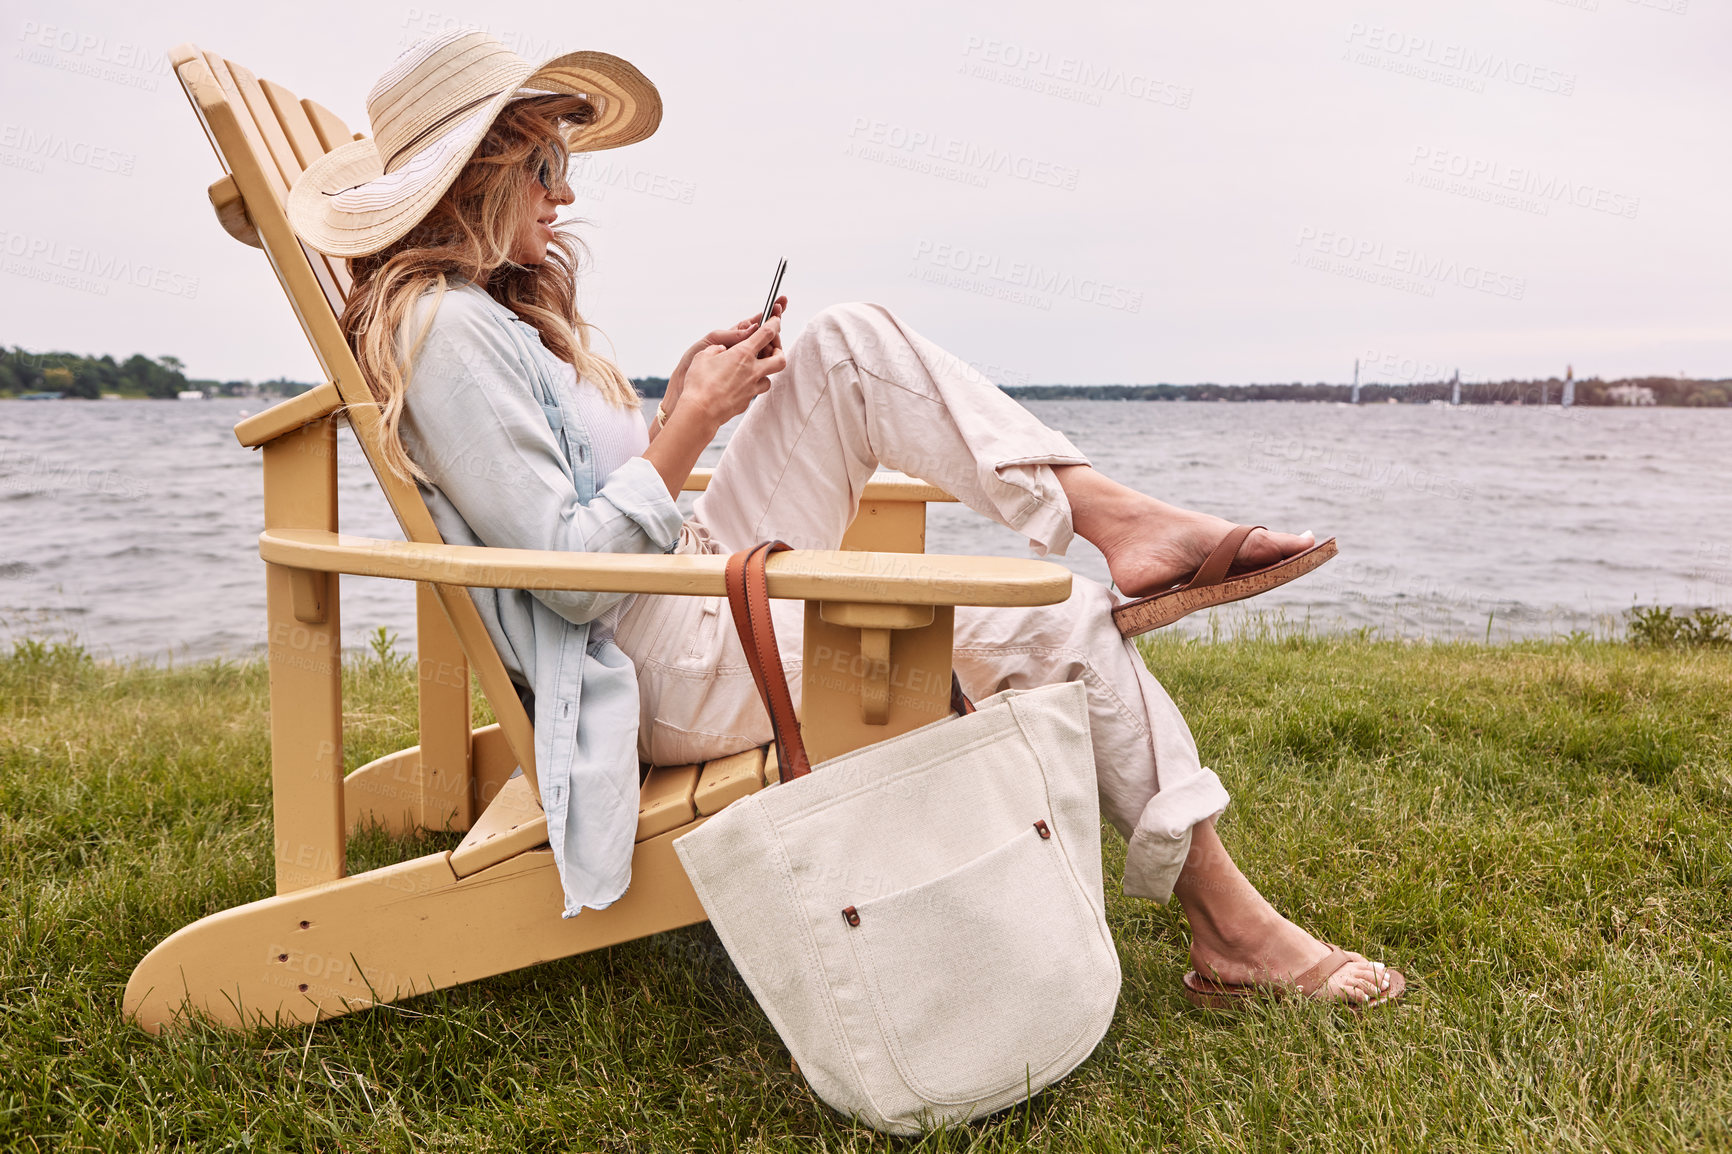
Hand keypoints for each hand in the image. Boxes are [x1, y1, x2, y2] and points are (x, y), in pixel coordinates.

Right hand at [674, 315, 786, 431]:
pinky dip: (752, 386)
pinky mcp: (746, 402)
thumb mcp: (703, 356)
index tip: (776, 319)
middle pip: (780, 359)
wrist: (701, 412)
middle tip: (771, 350)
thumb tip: (721, 350)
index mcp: (743, 354)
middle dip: (779, 352)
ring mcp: (751, 388)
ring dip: (765, 372)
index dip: (774, 323)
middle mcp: (752, 371)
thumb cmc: (699, 383)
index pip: (767, 334)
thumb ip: (716, 349)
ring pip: (769, 379)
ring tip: (753, 370)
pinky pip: (755, 392)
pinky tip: (740, 385)